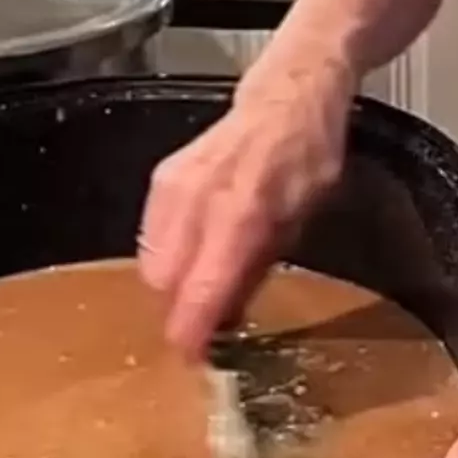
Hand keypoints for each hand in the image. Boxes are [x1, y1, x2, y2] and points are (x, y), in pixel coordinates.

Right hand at [137, 61, 352, 358]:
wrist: (285, 98)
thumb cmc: (308, 157)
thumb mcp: (306, 215)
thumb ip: (262, 265)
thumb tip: (229, 318)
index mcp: (243, 212)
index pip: (202, 287)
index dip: (193, 330)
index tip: (193, 359)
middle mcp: (199, 200)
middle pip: (165, 284)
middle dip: (183, 309)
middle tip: (212, 319)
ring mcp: (172, 188)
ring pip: (152, 263)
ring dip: (175, 284)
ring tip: (210, 282)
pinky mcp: (159, 181)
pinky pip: (149, 237)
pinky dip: (169, 255)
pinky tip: (199, 250)